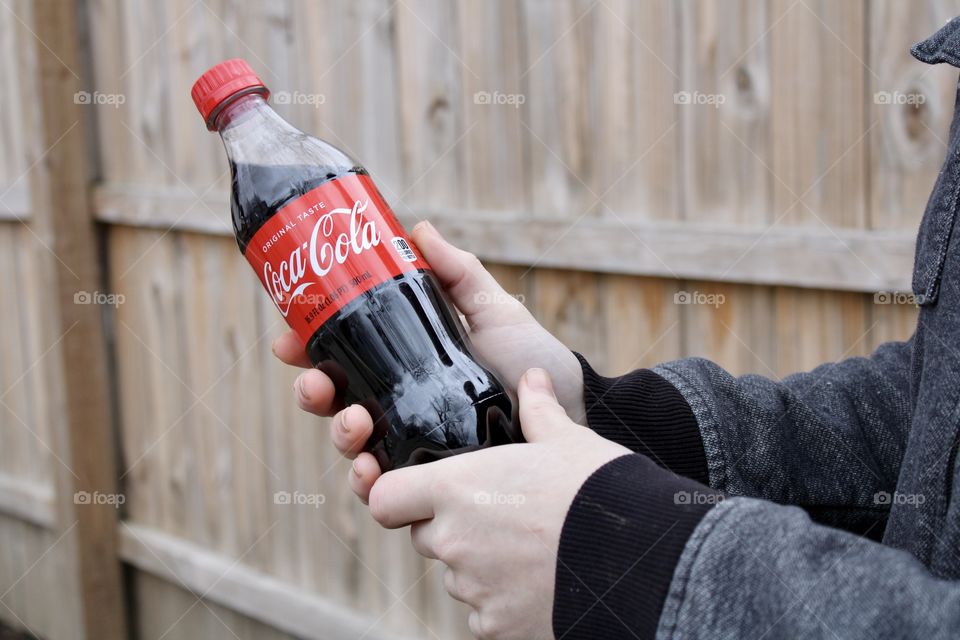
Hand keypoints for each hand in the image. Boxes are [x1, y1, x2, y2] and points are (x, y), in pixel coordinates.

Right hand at [272, 220, 587, 498]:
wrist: (573, 411)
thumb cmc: (534, 361)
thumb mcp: (494, 311)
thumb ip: (457, 273)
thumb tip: (417, 227)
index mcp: (403, 365)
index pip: (341, 356)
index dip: (306, 348)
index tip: (288, 337)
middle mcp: (399, 406)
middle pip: (333, 402)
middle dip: (311, 392)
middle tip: (314, 383)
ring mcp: (410, 445)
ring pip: (350, 446)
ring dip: (337, 433)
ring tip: (356, 421)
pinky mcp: (428, 483)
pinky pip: (384, 492)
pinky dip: (367, 483)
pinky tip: (370, 471)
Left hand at [369, 368, 629, 638]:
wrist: (640, 557)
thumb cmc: (598, 488)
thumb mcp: (567, 439)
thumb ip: (538, 410)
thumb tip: (533, 377)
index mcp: (457, 487)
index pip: (385, 497)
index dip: (399, 494)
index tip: (423, 490)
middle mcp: (453, 540)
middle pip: (424, 536)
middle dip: (451, 527)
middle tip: (497, 515)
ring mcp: (473, 588)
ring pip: (457, 576)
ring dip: (479, 564)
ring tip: (530, 547)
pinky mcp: (497, 626)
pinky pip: (484, 614)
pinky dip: (503, 602)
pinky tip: (540, 581)